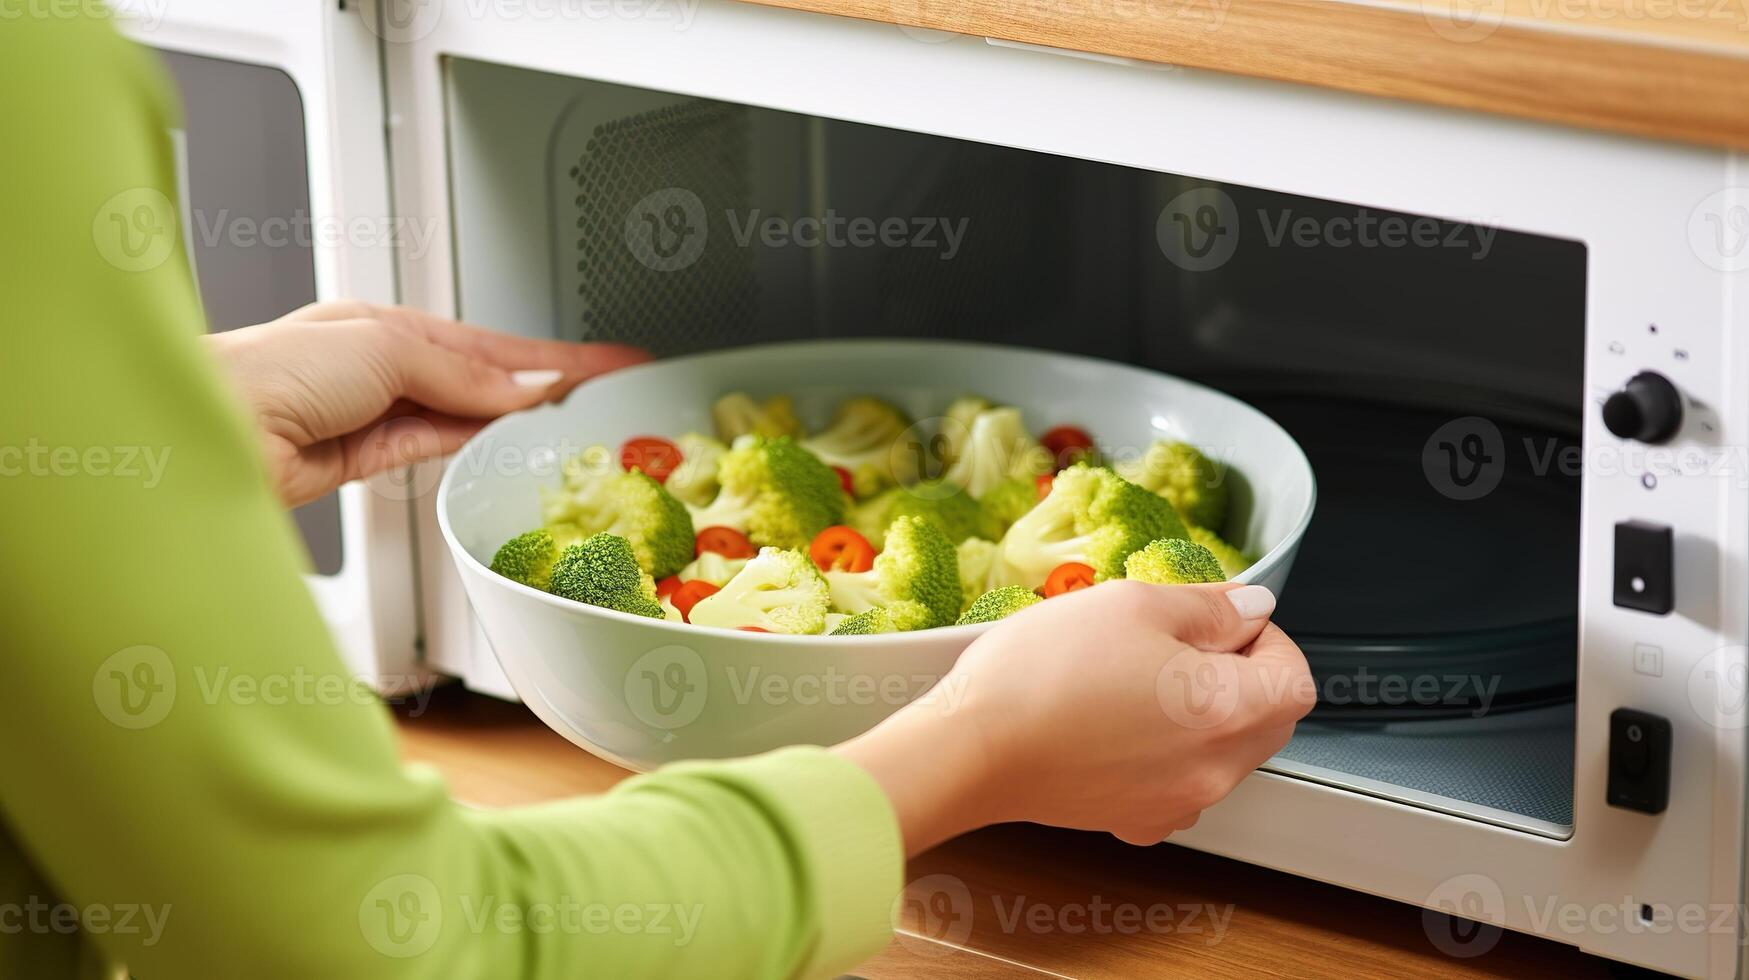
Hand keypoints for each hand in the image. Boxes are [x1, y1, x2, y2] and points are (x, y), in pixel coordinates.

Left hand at [205, 302, 648, 506]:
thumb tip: (527, 385)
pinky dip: (479, 446)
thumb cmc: (267, 369)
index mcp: (387, 324)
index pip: (494, 342)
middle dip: (550, 382)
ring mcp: (374, 415)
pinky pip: (438, 450)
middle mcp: (381, 367)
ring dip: (521, 417)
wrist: (208, 430)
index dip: (558, 353)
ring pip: (469, 416)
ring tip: (575, 420)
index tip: (610, 361)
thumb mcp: (384, 347)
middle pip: (487, 378)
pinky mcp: (363, 461)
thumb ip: (463, 372)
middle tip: (611, 392)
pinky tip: (509, 445)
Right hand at [836, 580, 1314, 853]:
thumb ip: (1209, 606)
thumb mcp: (1133, 603)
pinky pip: (1177, 780)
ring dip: (1203, 713)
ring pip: (1224, 752)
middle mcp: (1214, 770)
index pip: (1297, 677)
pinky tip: (1115, 720)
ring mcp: (1176, 803)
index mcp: (1227, 711)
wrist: (971, 748)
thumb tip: (1252, 606)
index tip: (1224, 619)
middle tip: (1181, 642)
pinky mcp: (1134, 820)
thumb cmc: (1043, 674)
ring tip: (1138, 678)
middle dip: (1243, 676)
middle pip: (1269, 721)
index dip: (1268, 638)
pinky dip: (1164, 750)